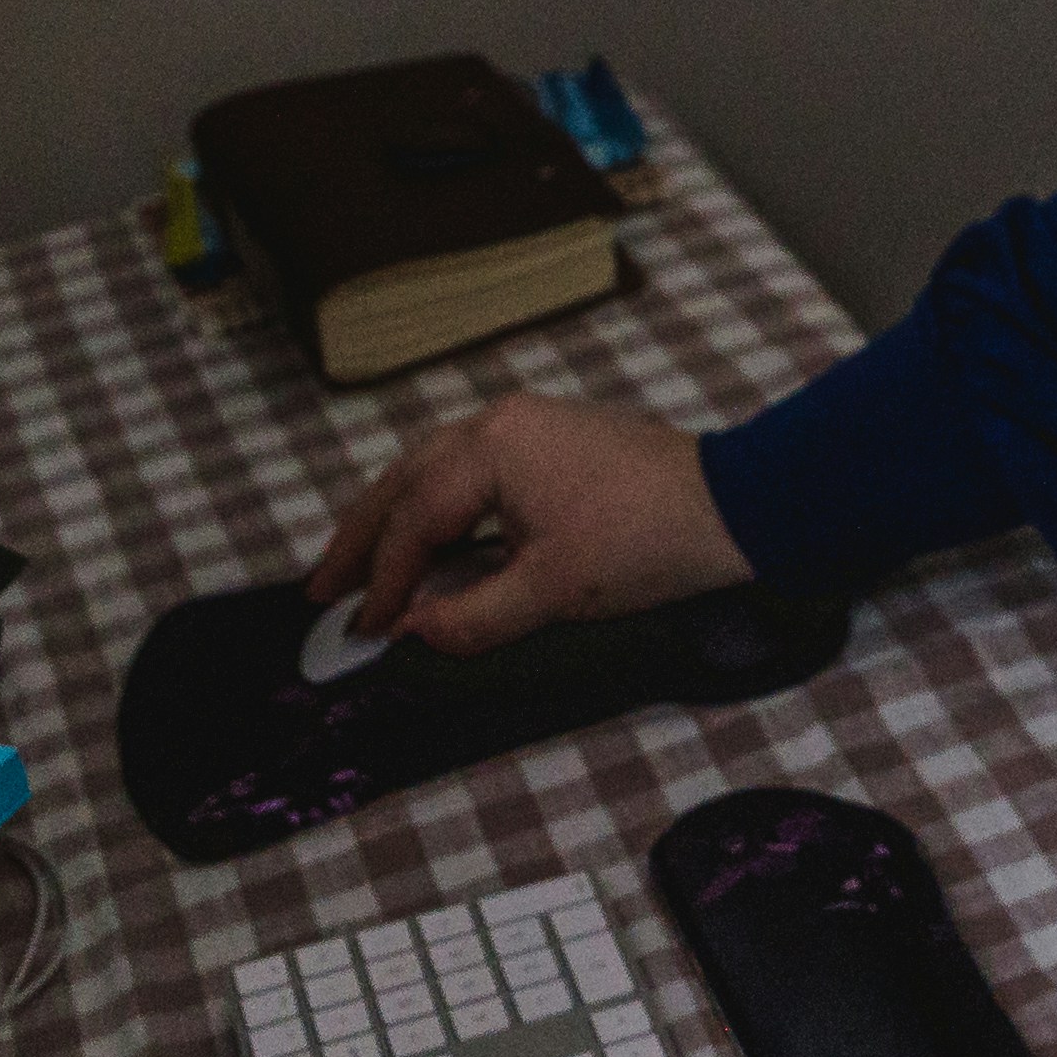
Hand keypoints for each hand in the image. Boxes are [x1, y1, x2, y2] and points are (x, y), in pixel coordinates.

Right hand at [301, 392, 748, 652]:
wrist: (736, 505)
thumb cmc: (647, 543)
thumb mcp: (554, 593)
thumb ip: (471, 616)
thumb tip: (410, 635)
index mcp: (492, 447)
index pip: (415, 522)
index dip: (385, 582)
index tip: (363, 630)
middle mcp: (498, 421)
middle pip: (405, 481)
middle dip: (360, 538)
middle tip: (319, 590)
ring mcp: (526, 423)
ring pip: (432, 471)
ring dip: (392, 519)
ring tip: (355, 567)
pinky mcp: (550, 438)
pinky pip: (467, 469)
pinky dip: (434, 506)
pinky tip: (424, 539)